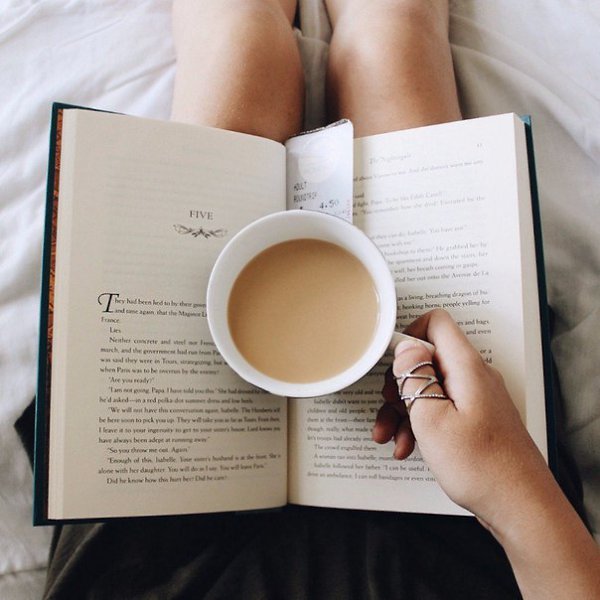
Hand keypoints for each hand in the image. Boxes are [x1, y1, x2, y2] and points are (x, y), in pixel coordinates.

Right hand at [373, 309, 550, 529]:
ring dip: (405, 409)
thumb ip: (414, 377)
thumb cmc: (482, 467)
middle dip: (400, 383)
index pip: (435, 323)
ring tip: (389, 436)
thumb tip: (405, 348)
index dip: (408, 336)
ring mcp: (476, 398)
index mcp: (466, 367)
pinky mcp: (475, 418)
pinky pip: (441, 408)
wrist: (521, 508)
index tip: (389, 362)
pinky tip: (407, 446)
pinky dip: (420, 424)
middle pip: (427, 359)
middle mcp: (474, 376)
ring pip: (429, 387)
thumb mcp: (432, 419)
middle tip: (390, 405)